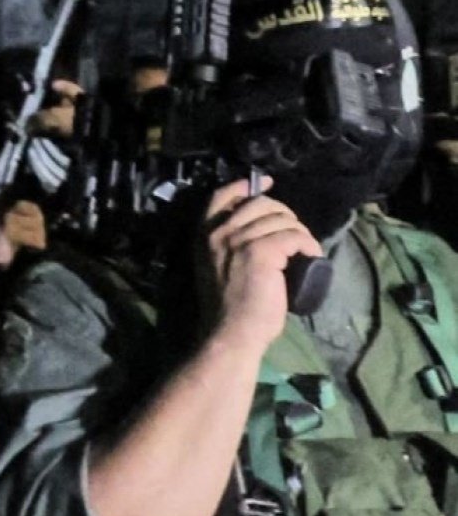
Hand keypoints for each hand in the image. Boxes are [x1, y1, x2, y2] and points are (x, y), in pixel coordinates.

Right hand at [200, 178, 320, 356]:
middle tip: (295, 233)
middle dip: (284, 213)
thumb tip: (258, 230)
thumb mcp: (218, 267)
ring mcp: (238, 241)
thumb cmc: (228, 307)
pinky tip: (312, 257)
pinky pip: (294, 236)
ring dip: (300, 232)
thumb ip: (228, 246)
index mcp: (204, 236)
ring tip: (305, 250)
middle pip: (259, 203)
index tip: (266, 183)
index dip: (245, 186)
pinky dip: (308, 245)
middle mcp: (218, 233)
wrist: (231, 332)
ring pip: (281, 219)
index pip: (222, 197)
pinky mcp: (261, 252)